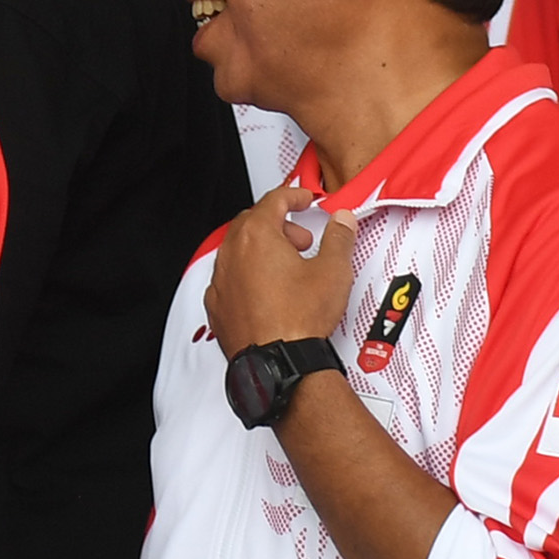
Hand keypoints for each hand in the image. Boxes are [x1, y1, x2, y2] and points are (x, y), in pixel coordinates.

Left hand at [203, 182, 357, 357]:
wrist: (279, 362)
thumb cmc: (298, 320)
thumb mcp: (332, 271)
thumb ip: (338, 238)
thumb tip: (341, 222)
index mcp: (257, 237)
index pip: (273, 201)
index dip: (293, 195)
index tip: (303, 199)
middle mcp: (231, 256)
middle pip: (251, 223)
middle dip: (278, 224)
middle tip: (301, 238)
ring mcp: (220, 282)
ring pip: (237, 251)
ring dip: (262, 250)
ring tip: (288, 267)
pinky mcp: (217, 307)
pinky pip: (229, 279)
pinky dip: (246, 275)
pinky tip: (267, 289)